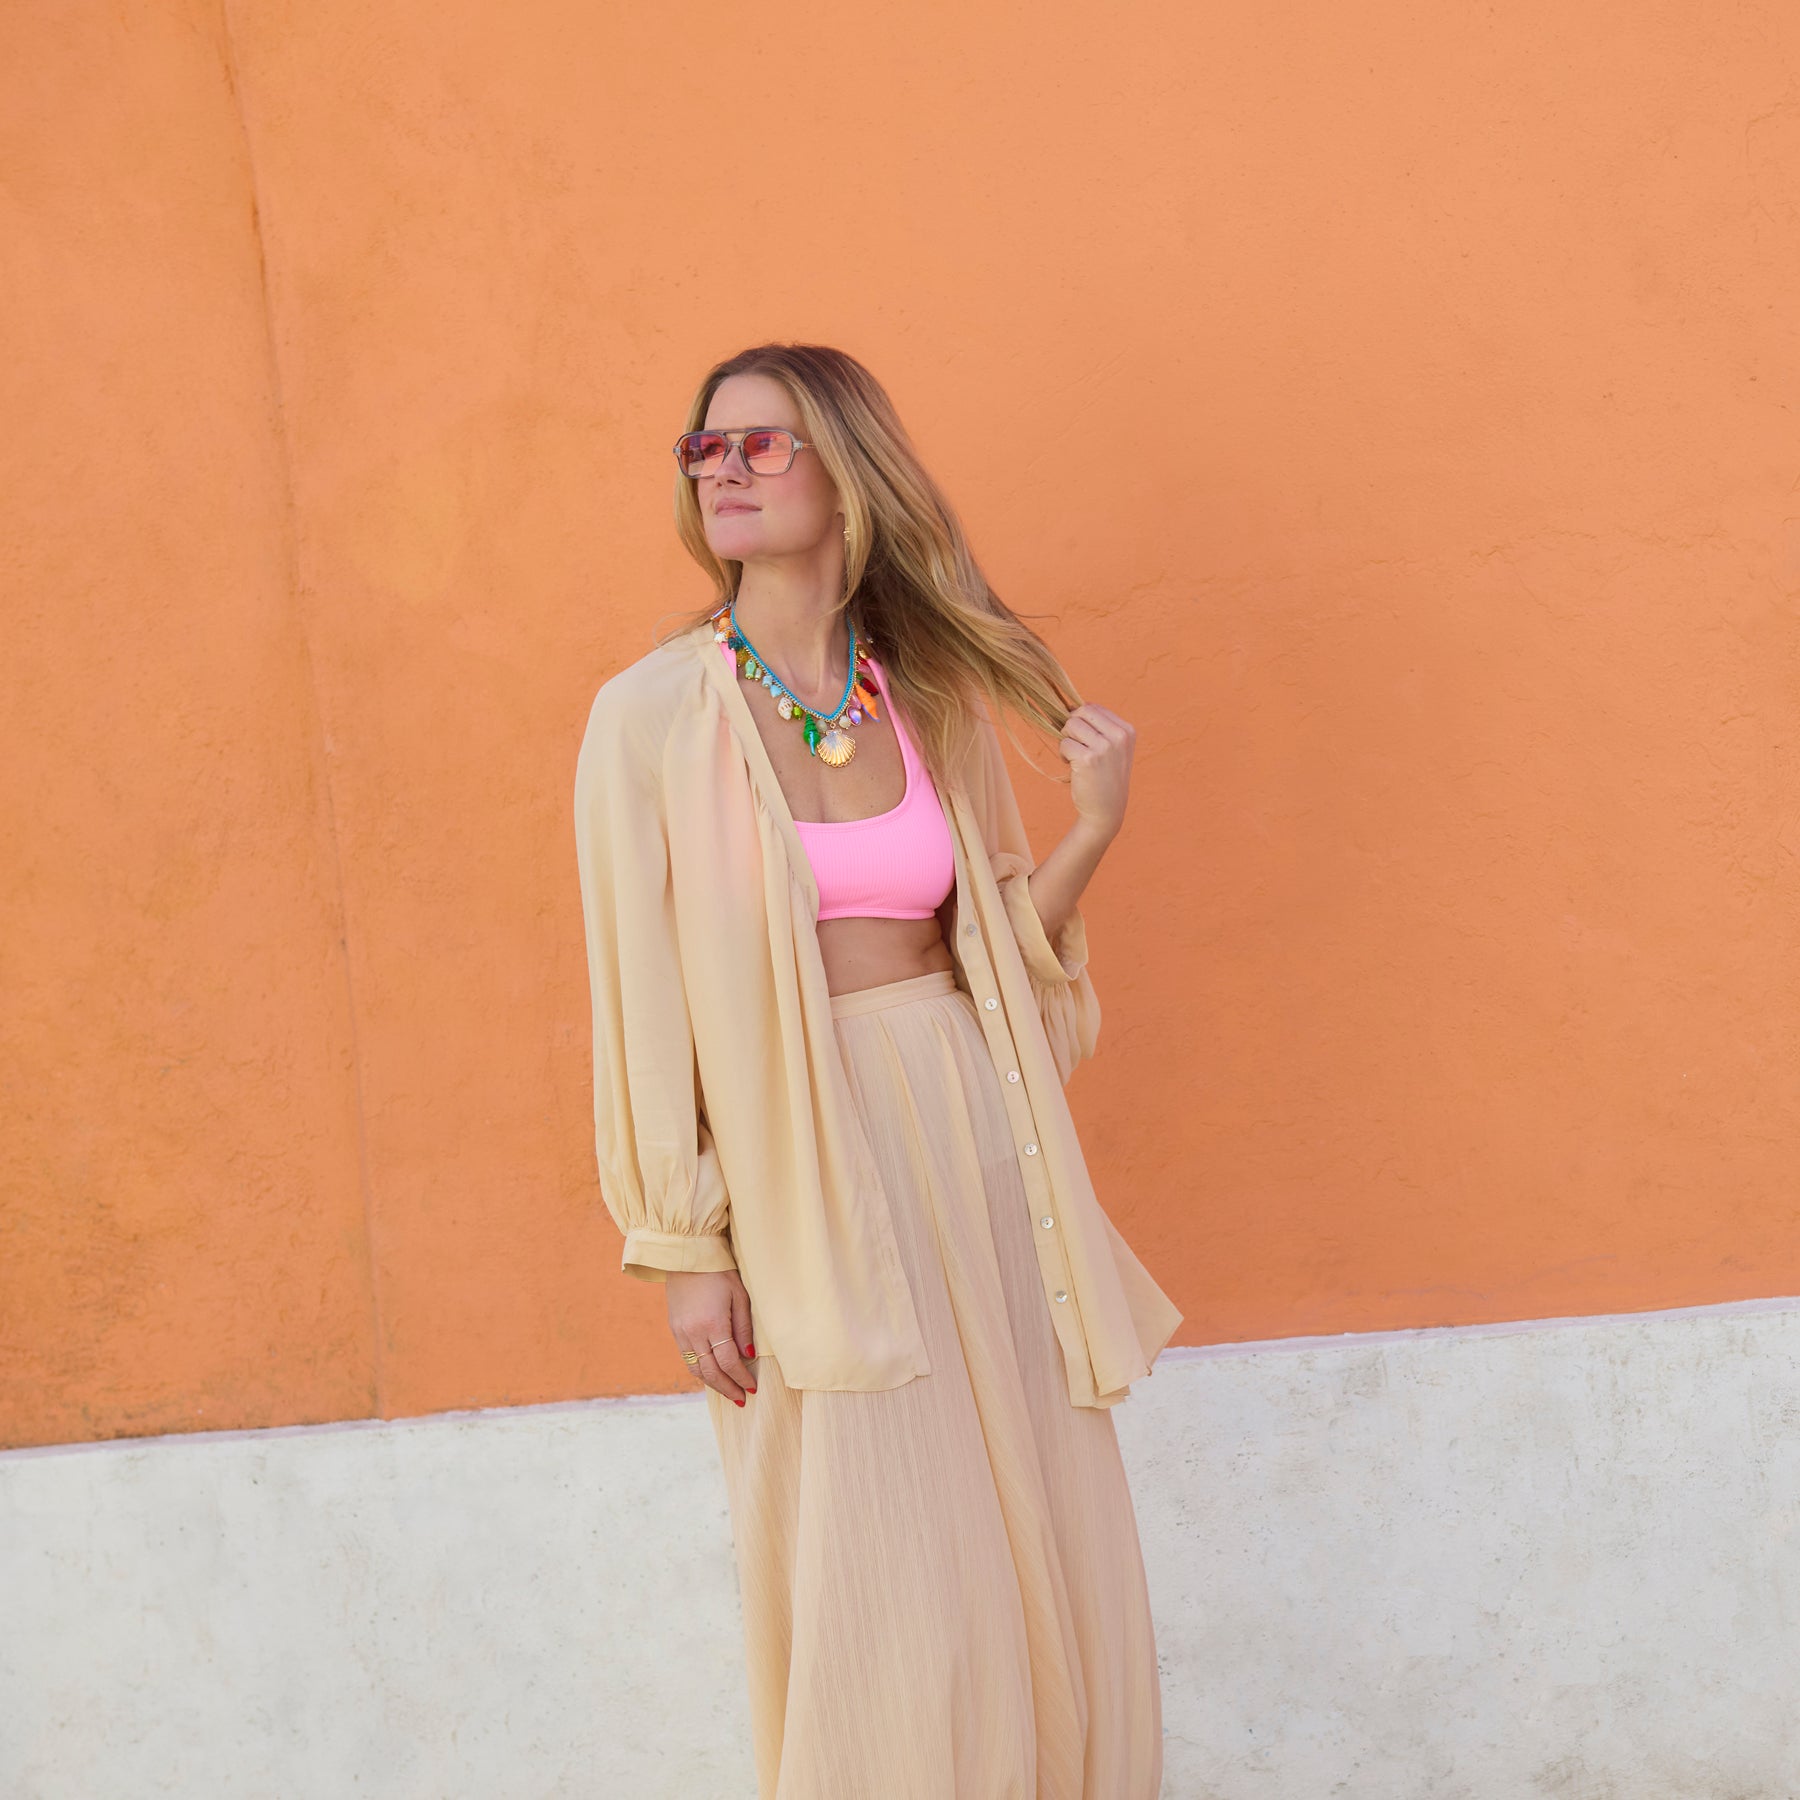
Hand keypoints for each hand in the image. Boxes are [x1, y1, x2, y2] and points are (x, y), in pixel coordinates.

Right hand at [665, 1269, 757, 1405]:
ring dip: (712, 1384)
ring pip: (696, 1369)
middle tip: (741, 1399)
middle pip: (710, 1372)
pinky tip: (712, 1374)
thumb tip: (748, 1356)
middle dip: (727, 1388)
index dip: (741, 1378)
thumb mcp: (740, 1296)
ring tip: (728, 1391)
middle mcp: (693, 1332)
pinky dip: (700, 1370)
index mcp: (712, 1324)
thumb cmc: (720, 1273)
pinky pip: (687, 1358)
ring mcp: (681, 1332)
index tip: (752, 1387)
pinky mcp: (675, 1329)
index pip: (728, 1362)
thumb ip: (744, 1328)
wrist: (688, 1256)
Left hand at [1059, 703, 1134, 842]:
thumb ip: (1099, 728)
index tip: (1082, 738)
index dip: (1080, 720)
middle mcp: (1119, 736)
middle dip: (1071, 727)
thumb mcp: (1112, 749)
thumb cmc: (1104, 778)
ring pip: (1070, 726)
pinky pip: (1064, 743)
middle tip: (1074, 745)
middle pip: (1081, 712)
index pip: (1093, 708)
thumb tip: (1068, 706)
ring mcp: (1105, 746)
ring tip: (1073, 757)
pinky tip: (1072, 767)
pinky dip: (1063, 755)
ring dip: (1066, 741)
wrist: (1106, 810)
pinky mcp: (1088, 758)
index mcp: (1127, 730)